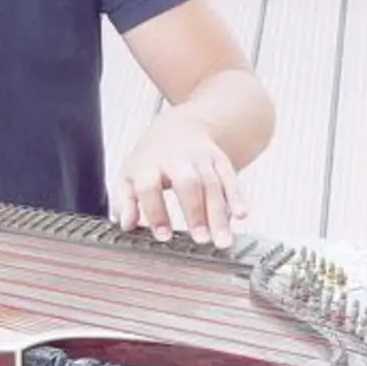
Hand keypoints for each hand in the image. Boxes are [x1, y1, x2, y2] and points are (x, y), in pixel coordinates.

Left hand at [109, 110, 246, 247]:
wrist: (180, 125)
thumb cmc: (153, 157)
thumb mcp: (131, 174)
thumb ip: (126, 201)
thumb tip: (125, 224)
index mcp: (149, 163)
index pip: (150, 186)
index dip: (156, 211)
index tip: (164, 236)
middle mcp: (176, 158)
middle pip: (188, 182)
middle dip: (195, 211)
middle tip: (200, 239)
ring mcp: (201, 157)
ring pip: (212, 183)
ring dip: (219, 214)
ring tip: (222, 241)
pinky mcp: (220, 159)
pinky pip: (230, 177)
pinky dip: (237, 197)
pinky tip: (241, 215)